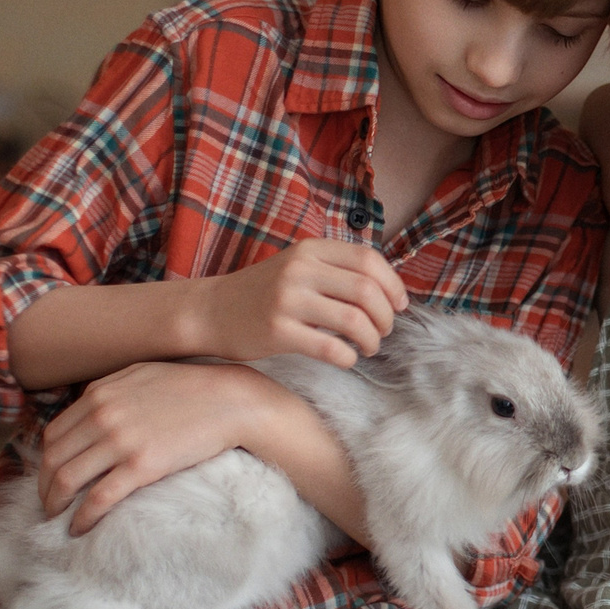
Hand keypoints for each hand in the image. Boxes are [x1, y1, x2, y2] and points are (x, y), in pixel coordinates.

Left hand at [39, 361, 301, 533]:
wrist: (232, 401)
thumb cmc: (192, 387)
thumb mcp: (142, 375)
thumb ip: (109, 391)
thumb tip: (87, 411)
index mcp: (99, 393)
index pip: (54, 433)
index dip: (46, 460)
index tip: (51, 475)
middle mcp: (102, 416)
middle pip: (53, 458)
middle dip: (44, 486)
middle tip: (49, 502)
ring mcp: (120, 442)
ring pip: (67, 480)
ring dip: (55, 504)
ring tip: (58, 518)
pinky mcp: (141, 466)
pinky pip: (98, 498)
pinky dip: (82, 517)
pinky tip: (79, 528)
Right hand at [184, 238, 408, 366]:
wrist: (210, 311)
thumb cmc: (263, 293)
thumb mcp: (297, 266)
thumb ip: (336, 269)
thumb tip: (389, 290)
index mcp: (310, 250)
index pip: (369, 260)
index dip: (393, 285)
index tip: (399, 306)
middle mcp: (299, 270)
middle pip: (367, 291)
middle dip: (386, 317)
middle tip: (384, 331)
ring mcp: (287, 300)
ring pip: (353, 320)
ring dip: (371, 339)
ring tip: (368, 346)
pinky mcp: (276, 331)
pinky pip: (329, 348)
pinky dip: (348, 357)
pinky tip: (346, 359)